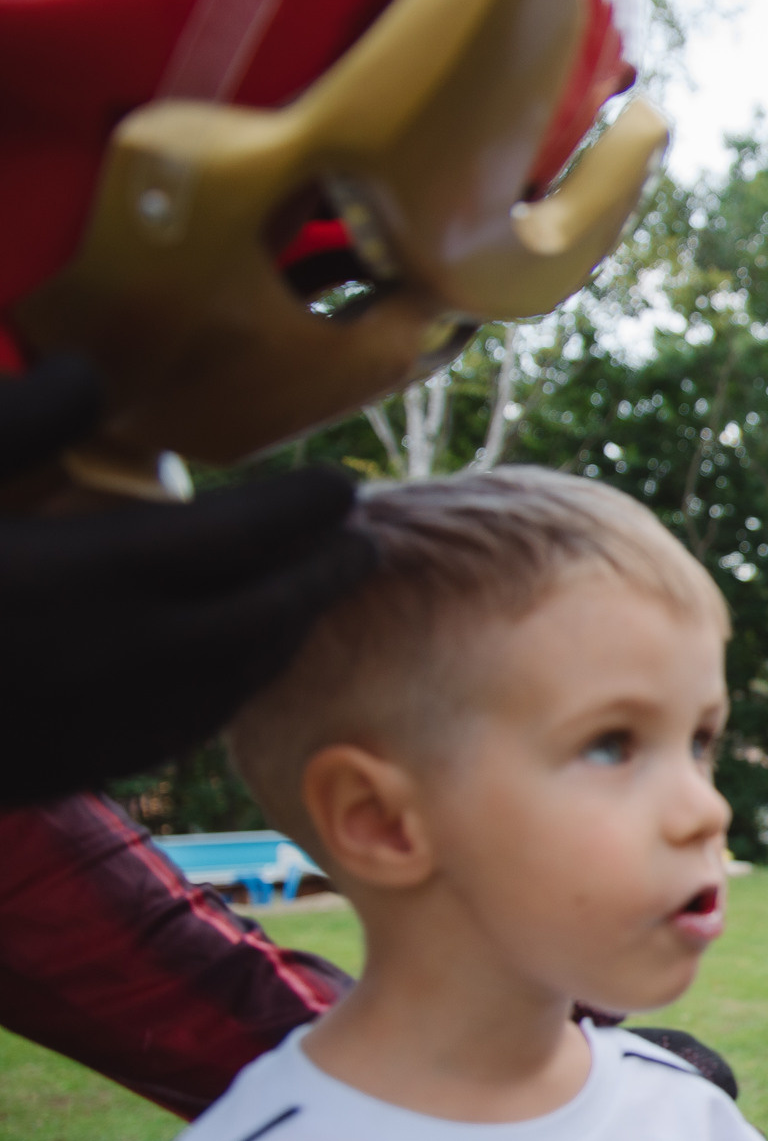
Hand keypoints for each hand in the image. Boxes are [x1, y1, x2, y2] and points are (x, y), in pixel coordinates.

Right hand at [2, 358, 374, 807]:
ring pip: (234, 681)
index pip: (243, 537)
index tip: (340, 486)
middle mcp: (122, 657)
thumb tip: (93, 375)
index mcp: (92, 575)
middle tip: (359, 543)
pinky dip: (225, 690)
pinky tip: (224, 670)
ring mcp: (103, 722)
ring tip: (305, 600)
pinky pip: (183, 727)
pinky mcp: (73, 765)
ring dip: (281, 636)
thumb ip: (15, 421)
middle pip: (264, 615)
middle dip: (321, 576)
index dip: (303, 510)